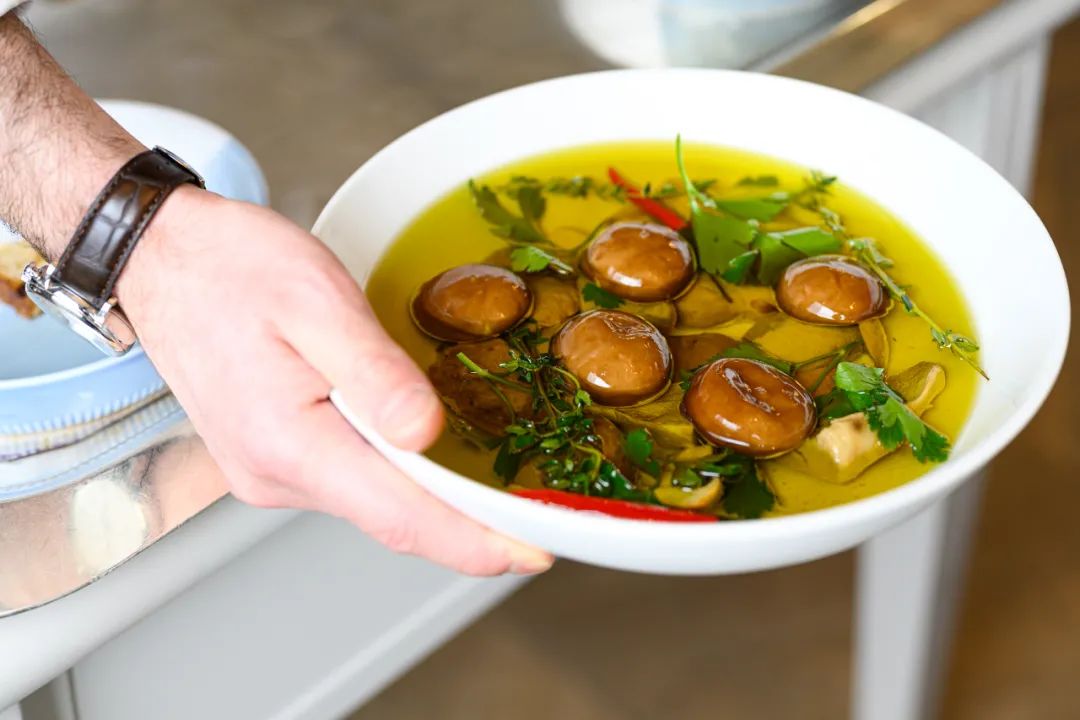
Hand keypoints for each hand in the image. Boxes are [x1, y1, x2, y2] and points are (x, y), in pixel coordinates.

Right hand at [118, 186, 552, 575]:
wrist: (163, 260)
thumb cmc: (231, 268)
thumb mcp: (316, 300)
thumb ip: (374, 373)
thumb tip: (425, 434)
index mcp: (287, 441)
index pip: (399, 517)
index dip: (473, 541)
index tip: (532, 552)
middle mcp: (274, 473)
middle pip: (393, 518)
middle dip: (468, 524)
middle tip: (535, 515)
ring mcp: (269, 472)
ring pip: (373, 501)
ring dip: (433, 498)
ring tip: (493, 485)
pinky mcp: (272, 458)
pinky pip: (349, 480)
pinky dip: (396, 477)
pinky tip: (425, 455)